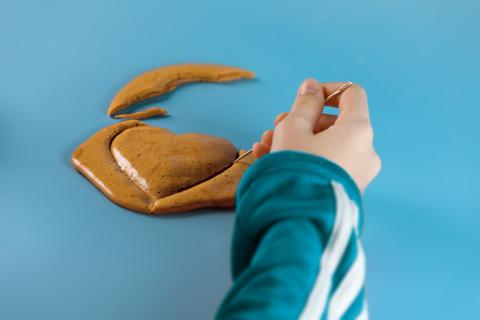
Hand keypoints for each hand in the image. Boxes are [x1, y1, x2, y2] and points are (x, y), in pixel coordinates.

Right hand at [252, 79, 380, 191]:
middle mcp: (365, 152)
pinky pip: (325, 165)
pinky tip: (271, 159)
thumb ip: (304, 104)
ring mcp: (357, 174)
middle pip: (335, 123)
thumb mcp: (293, 130)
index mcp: (358, 131)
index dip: (328, 90)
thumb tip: (312, 86)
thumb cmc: (295, 170)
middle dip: (302, 121)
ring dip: (296, 140)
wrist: (299, 221)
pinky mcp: (345, 190)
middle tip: (275, 126)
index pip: (353, 95)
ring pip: (326, 146)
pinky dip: (303, 158)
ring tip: (264, 146)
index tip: (304, 97)